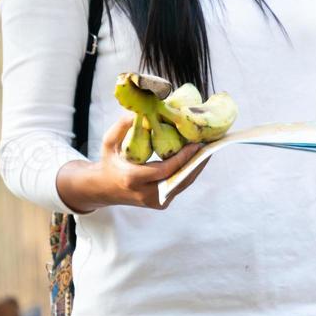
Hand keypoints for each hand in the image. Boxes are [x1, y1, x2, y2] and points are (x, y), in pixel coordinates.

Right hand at [56, 112, 210, 212]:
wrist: (104, 188)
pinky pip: (180, 186)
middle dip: (197, 162)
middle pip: (180, 179)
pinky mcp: (161, 203)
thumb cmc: (108, 161)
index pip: (165, 170)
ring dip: (197, 166)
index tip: (196, 144)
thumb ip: (122, 126)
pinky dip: (190, 172)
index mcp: (133, 179)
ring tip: (209, 149)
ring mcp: (155, 201)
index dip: (183, 158)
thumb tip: (140, 111)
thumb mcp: (109, 142)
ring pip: (183, 184)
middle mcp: (146, 194)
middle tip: (210, 144)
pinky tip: (198, 158)